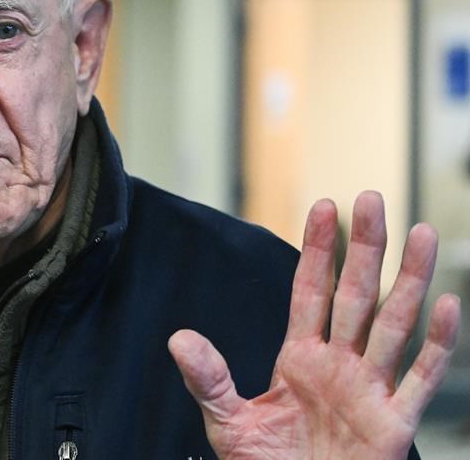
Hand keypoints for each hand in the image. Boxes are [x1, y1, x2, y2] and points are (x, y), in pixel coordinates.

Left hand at [169, 191, 460, 458]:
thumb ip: (209, 379)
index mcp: (299, 360)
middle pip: (356, 295)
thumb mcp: (228, 422)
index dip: (318, 250)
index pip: (310, 292)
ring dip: (409, 280)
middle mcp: (339, 366)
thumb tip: (178, 338)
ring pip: (394, 324)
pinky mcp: (393, 424)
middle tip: (372, 198)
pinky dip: (436, 346)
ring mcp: (369, 391)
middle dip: (364, 248)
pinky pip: (419, 379)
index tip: (324, 206)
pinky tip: (446, 307)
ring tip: (420, 232)